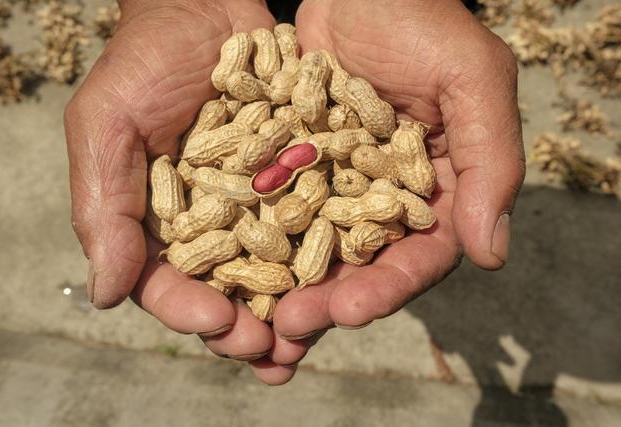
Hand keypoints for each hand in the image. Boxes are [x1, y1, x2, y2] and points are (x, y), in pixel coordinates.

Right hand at [64, 0, 297, 383]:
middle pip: (229, 288)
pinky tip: (354, 272)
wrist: (203, 10)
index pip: (167, 281)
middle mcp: (213, 222)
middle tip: (276, 354)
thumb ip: (104, 206)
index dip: (190, 310)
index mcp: (159, 223)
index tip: (218, 325)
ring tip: (316, 333)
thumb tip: (104, 296)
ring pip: (278, 266)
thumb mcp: (108, 126)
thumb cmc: (145, 64)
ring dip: (296, 305)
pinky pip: (318, 218)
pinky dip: (333, 247)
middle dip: (250, 325)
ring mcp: (259, 203)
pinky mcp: (299, 178)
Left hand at [272, 0, 524, 359]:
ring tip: (255, 319)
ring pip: (314, 250)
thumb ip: (490, 161)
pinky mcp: (295, 169)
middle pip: (361, 266)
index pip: (420, 255)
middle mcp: (385, 199)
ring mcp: (337, 187)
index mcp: (436, 191)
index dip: (389, 287)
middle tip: (291, 327)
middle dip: (329, 300)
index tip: (349, 310)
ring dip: (287, 286)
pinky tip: (227, 268)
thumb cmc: (422, 21)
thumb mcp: (472, 79)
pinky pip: (275, 211)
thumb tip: (492, 254)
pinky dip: (255, 241)